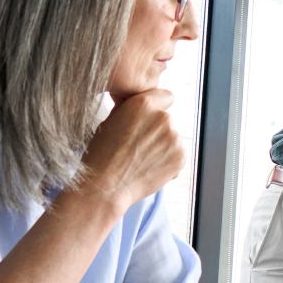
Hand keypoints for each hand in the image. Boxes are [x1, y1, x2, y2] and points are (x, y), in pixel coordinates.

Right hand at [76, 89, 182, 211]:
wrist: (105, 186)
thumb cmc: (101, 154)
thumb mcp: (111, 120)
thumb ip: (131, 109)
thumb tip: (141, 103)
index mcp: (143, 104)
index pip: (165, 96)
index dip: (157, 107)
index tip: (149, 119)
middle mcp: (163, 117)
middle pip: (167, 119)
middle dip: (157, 130)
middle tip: (138, 146)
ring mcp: (174, 137)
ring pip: (172, 138)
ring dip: (163, 146)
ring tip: (142, 160)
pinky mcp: (181, 156)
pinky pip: (177, 154)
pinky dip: (168, 161)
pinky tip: (149, 169)